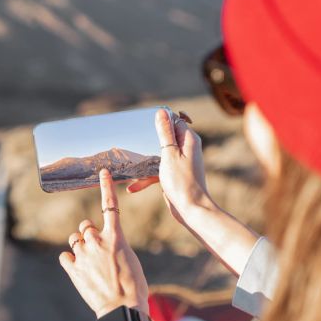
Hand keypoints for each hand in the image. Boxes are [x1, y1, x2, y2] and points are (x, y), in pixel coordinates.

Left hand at [58, 169, 148, 317]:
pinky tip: (78, 270)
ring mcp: (84, 254)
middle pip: (85, 226)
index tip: (102, 172)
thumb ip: (115, 247)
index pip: (110, 205)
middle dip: (88, 232)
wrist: (122, 308)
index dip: (106, 186)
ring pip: (74, 239)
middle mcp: (97, 241)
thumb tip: (105, 248)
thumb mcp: (130, 260)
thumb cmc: (134, 286)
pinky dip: (70, 260)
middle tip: (96, 248)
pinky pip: (65, 256)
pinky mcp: (73, 269)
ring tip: (89, 261)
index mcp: (116, 237)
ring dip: (79, 245)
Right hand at [128, 109, 212, 230]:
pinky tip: (132, 187)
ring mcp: (181, 162)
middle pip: (165, 137)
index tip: (143, 123)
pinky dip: (148, 177)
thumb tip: (161, 112)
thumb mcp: (169, 154)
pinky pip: (159, 170)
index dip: (161, 120)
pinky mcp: (175, 174)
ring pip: (160, 154)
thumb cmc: (182, 182)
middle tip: (133, 139)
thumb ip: (165, 133)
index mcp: (188, 140)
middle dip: (149, 140)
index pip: (175, 120)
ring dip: (146, 161)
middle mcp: (187, 148)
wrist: (191, 209)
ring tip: (129, 164)